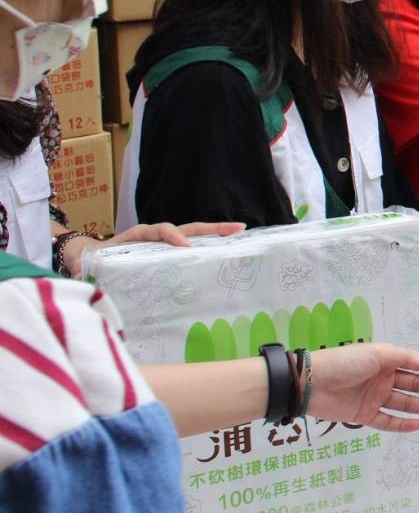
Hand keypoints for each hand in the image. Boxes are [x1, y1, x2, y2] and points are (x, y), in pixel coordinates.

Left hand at [68, 221, 245, 277]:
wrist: (87, 258)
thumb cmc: (91, 263)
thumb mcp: (89, 267)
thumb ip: (88, 273)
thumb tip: (84, 284)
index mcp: (137, 237)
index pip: (158, 230)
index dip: (172, 236)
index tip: (184, 248)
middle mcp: (156, 238)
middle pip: (187, 228)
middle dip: (213, 228)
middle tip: (239, 229)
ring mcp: (164, 245)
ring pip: (193, 238)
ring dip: (217, 237)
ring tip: (240, 238)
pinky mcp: (168, 256)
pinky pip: (191, 251)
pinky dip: (209, 251)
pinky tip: (225, 257)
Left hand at [307, 344, 418, 431]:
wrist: (311, 383)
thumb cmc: (345, 362)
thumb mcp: (378, 354)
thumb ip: (404, 359)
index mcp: (386, 359)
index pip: (417, 363)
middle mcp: (382, 378)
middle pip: (413, 384)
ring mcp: (374, 397)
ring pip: (404, 403)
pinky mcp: (363, 415)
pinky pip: (387, 421)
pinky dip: (402, 424)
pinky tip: (418, 425)